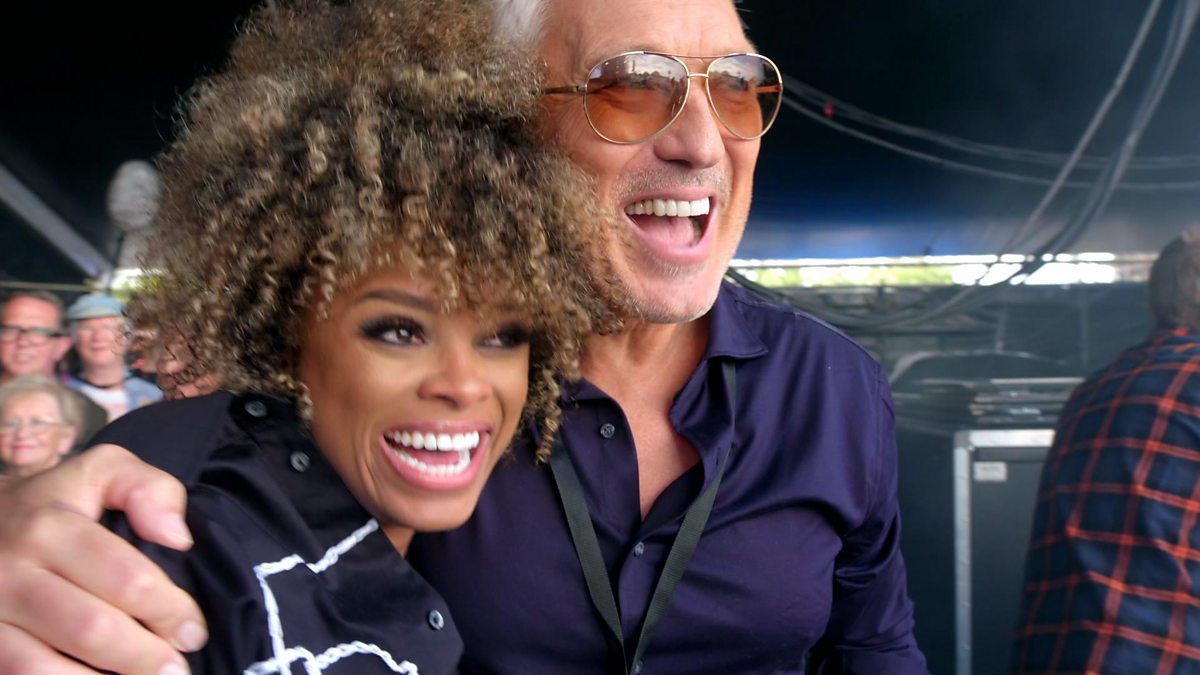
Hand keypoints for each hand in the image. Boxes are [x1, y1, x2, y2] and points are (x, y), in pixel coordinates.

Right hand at [0, 444, 206, 673]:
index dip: (167, 611)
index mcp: (50, 529)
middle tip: (177, 670)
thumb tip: (177, 538)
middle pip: (90, 629)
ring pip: (43, 668)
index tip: (192, 632)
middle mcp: (10, 574)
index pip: (124, 578)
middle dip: (144, 656)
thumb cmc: (52, 504)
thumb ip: (149, 489)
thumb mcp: (100, 471)